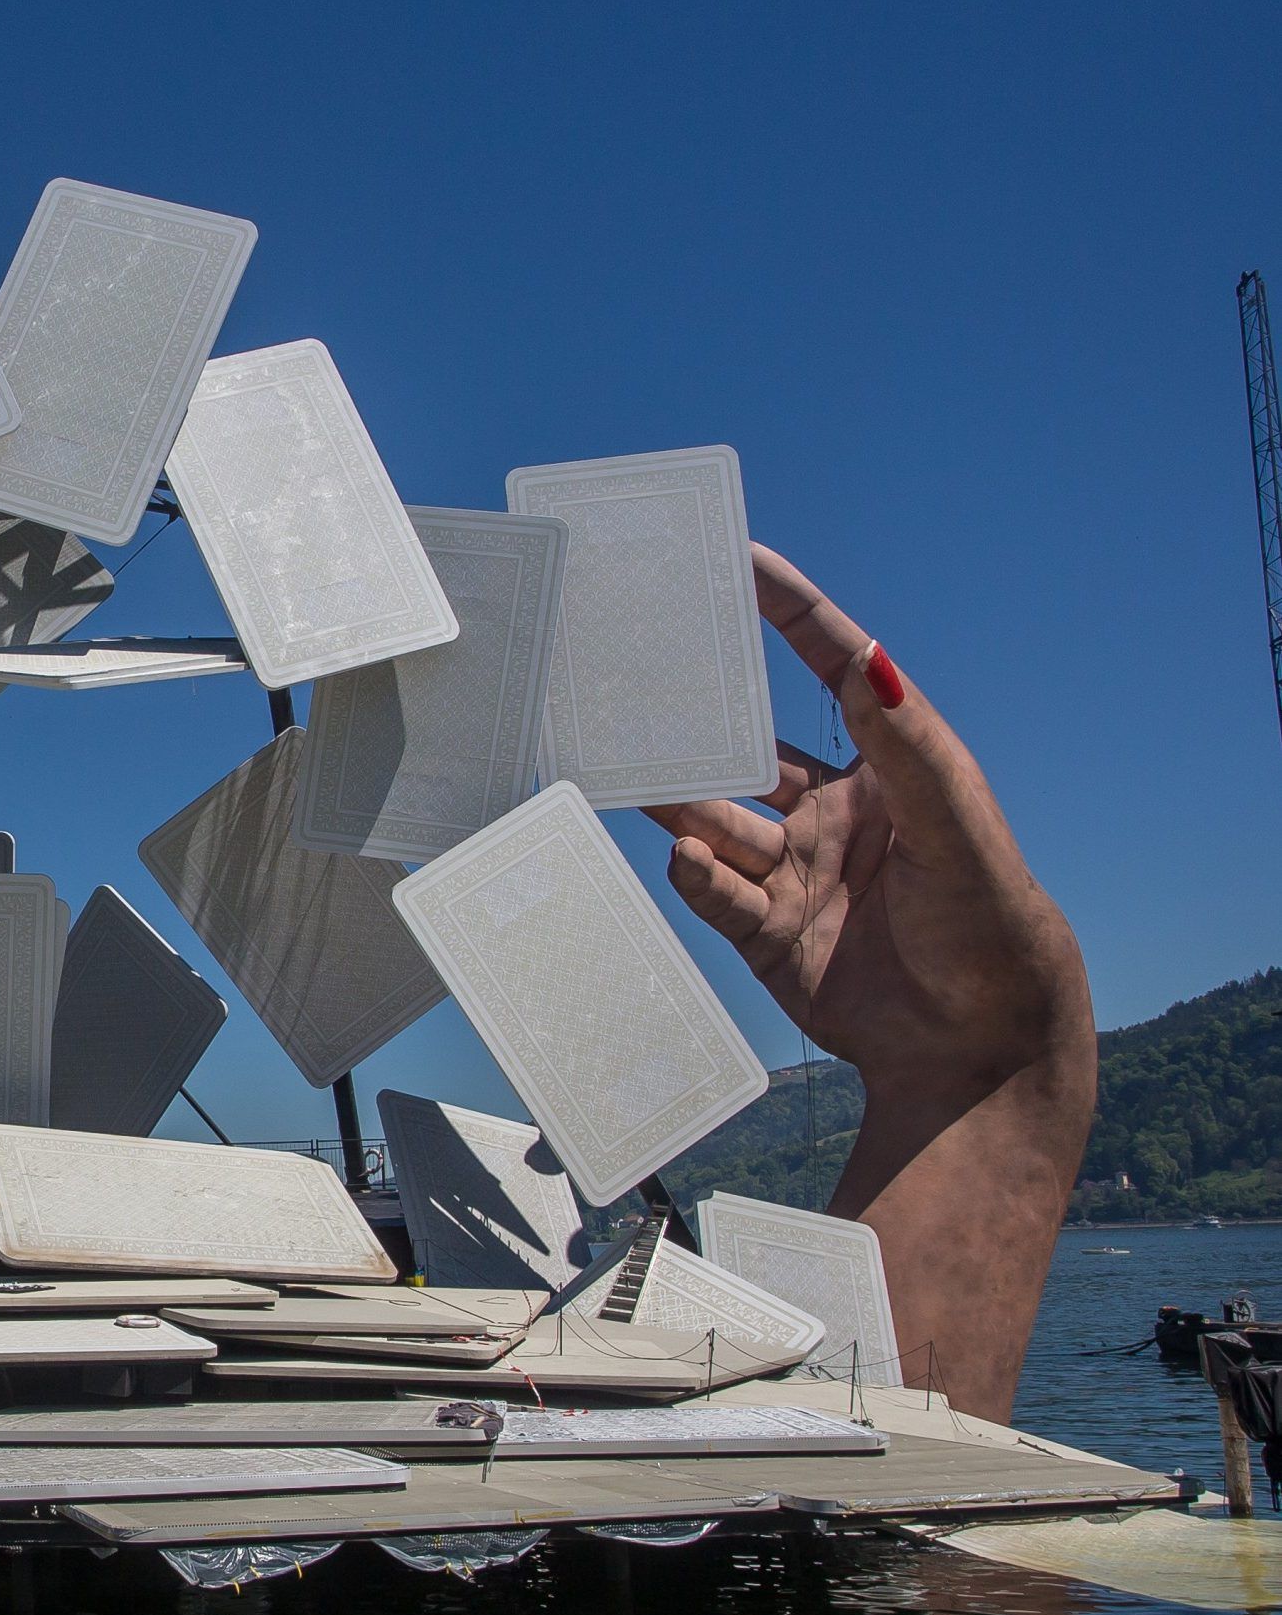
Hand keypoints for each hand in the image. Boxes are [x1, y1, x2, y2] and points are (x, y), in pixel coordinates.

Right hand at [645, 546, 1094, 1415]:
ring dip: (671, 794)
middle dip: (698, 712)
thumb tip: (869, 659)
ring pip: (713, 817)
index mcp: (889, 773)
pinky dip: (693, 876)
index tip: (741, 561)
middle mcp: (837, 816)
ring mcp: (796, 875)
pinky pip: (713, 893)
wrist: (979, 1052)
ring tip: (619, 764)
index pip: (832, 671)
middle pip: (748, 747)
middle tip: (639, 673)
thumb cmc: (994, 927)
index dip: (790, 614)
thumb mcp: (956, 825)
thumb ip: (906, 744)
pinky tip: (685, 860)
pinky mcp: (767, 934)